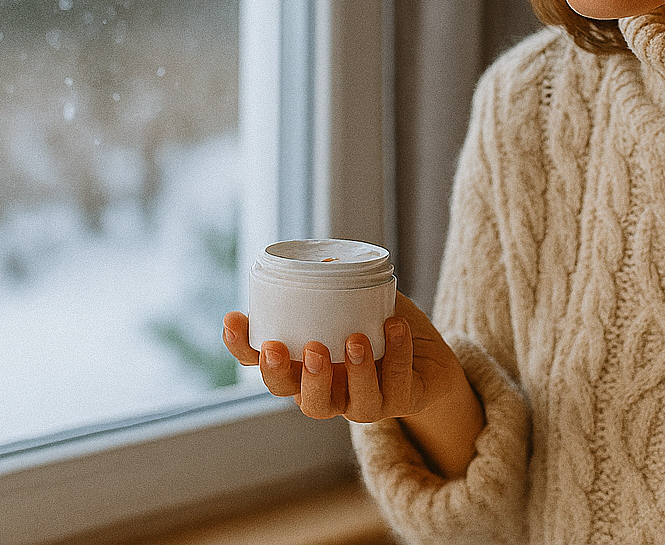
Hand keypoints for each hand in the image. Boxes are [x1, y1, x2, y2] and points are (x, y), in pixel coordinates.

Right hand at [222, 292, 463, 423]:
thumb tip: (326, 257)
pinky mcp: (402, 403)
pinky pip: (397, 387)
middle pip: (300, 399)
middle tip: (306, 347)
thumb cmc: (382, 325)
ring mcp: (365, 403)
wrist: (431, 355)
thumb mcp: (359, 299)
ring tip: (357, 340)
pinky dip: (397, 355)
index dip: (242, 347)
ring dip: (354, 373)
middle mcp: (330, 391)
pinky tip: (396, 327)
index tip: (233, 319)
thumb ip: (341, 283)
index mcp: (306, 366)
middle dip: (297, 377)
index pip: (262, 364)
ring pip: (350, 406)